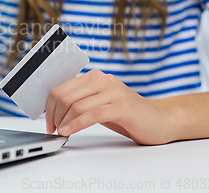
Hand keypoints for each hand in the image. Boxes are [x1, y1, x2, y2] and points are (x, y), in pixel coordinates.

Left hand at [45, 69, 174, 144]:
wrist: (161, 119)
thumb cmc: (127, 113)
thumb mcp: (99, 103)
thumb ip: (80, 102)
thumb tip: (53, 111)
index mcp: (94, 76)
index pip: (61, 87)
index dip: (50, 106)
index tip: (47, 120)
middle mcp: (102, 79)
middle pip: (65, 95)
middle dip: (54, 115)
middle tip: (52, 129)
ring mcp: (113, 91)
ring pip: (76, 105)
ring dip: (63, 122)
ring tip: (60, 132)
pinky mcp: (121, 106)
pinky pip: (91, 114)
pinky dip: (75, 125)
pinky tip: (69, 132)